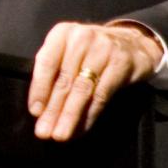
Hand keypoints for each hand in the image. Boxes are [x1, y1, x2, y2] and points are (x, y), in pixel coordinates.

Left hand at [27, 22, 162, 140]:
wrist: (132, 43)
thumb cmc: (90, 51)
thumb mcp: (68, 51)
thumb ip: (53, 72)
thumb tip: (39, 110)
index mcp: (62, 33)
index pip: (46, 62)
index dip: (39, 88)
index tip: (35, 112)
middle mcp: (82, 38)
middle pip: (64, 80)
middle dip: (53, 109)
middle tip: (44, 132)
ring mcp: (104, 50)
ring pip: (83, 90)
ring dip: (70, 116)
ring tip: (60, 134)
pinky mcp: (122, 65)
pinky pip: (102, 95)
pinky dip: (89, 115)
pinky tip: (81, 129)